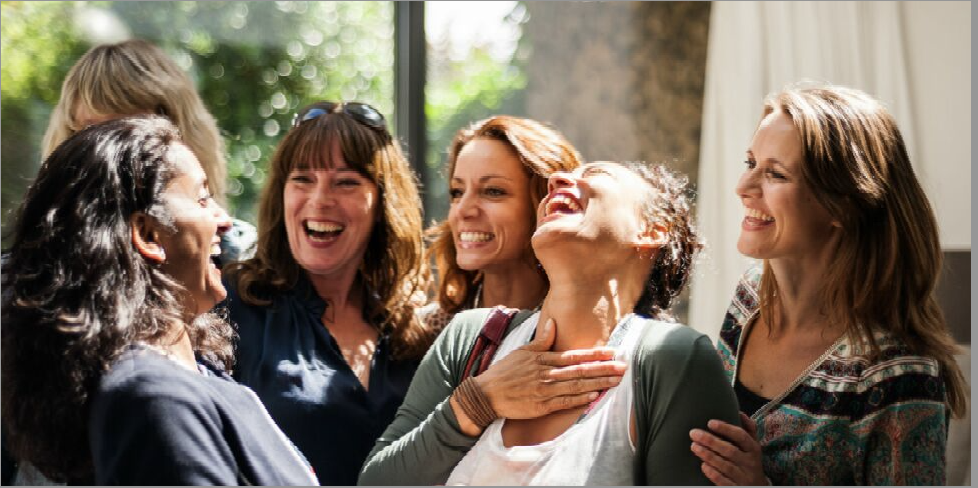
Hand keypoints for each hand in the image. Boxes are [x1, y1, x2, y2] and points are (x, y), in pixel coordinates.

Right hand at [451, 317, 626, 435]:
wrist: (486, 394)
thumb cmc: (504, 372)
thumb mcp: (521, 351)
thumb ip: (541, 340)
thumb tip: (553, 322)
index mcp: (543, 359)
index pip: (574, 356)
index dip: (595, 355)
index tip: (613, 352)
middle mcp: (546, 374)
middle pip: (580, 371)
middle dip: (604, 369)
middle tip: (623, 366)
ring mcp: (544, 391)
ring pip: (576, 386)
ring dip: (598, 383)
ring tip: (616, 381)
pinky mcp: (541, 406)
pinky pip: (564, 402)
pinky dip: (580, 399)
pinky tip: (594, 396)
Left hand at [689, 413, 766, 485]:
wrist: (758, 487)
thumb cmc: (750, 461)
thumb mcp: (753, 446)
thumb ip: (748, 429)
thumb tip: (739, 412)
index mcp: (753, 449)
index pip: (741, 436)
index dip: (726, 429)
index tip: (710, 423)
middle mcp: (749, 463)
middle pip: (730, 450)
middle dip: (711, 441)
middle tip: (694, 434)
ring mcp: (743, 477)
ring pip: (725, 466)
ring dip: (708, 456)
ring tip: (694, 447)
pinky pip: (724, 481)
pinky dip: (713, 473)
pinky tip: (703, 465)